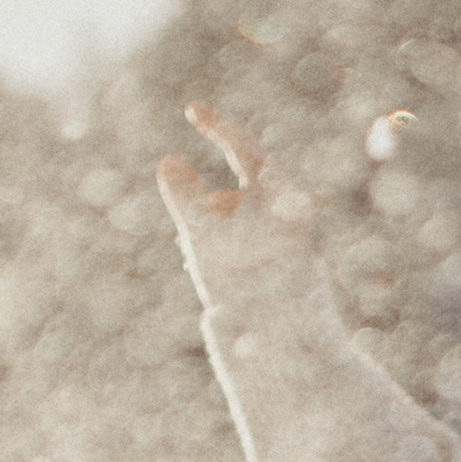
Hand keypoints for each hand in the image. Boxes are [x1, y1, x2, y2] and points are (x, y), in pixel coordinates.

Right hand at [157, 103, 319, 314]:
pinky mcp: (280, 276)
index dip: (216, 125)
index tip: (191, 109)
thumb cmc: (252, 293)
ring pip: (234, 227)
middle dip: (202, 208)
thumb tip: (168, 163)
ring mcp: (284, 248)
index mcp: (284, 197)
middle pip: (232, 197)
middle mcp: (288, 219)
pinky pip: (242, 252)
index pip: (244, 147)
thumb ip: (185, 199)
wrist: (292, 351)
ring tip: (191, 256)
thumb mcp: (209, 238)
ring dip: (208, 234)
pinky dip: (220, 256)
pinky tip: (205, 274)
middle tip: (184, 229)